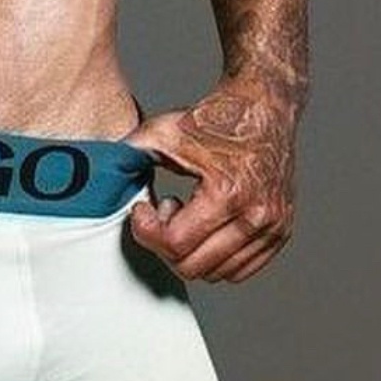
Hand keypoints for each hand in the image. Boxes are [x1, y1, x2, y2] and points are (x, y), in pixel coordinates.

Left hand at [124, 76, 297, 282]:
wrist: (263, 106)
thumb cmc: (215, 116)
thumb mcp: (164, 130)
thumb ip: (130, 153)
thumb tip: (99, 172)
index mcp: (228, 193)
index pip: (175, 245)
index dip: (147, 231)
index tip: (143, 209)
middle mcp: (256, 216)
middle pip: (195, 267)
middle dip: (167, 245)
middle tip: (164, 212)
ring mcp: (273, 227)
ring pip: (218, 274)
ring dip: (193, 252)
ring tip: (187, 216)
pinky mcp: (281, 231)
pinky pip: (241, 269)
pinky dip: (217, 257)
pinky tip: (207, 224)